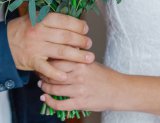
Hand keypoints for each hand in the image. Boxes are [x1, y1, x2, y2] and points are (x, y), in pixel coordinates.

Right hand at [7, 13, 94, 81]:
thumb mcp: (34, 17)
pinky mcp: (32, 61)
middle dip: (81, 40)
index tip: (85, 29)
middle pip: (66, 37)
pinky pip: (47, 68)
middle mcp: (39, 33)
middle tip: (89, 43)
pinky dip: (57, 73)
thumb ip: (51, 19)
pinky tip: (66, 76)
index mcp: (41, 20)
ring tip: (89, 58)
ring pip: (61, 52)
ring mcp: (36, 48)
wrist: (2, 44)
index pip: (64, 21)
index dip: (78, 25)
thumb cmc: (22, 30)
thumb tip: (73, 20)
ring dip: (78, 56)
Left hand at [39, 61, 159, 115]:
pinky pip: (60, 104)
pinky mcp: (81, 103)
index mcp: (81, 63)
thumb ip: (75, 59)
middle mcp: (79, 75)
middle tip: (39, 74)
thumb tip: (60, 54)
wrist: (119, 91)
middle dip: (42, 75)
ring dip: (44, 88)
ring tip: (42, 85)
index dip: (46, 61)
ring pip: (53, 89)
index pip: (56, 60)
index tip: (42, 62)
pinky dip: (49, 102)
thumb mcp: (90, 62)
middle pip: (52, 74)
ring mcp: (79, 90)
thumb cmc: (105, 76)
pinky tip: (45, 99)